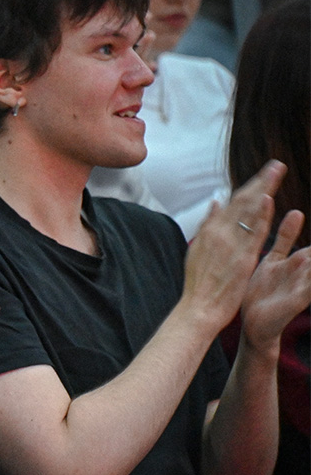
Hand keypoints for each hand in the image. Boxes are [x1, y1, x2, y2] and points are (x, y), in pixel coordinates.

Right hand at [181, 161, 287, 332]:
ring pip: (248, 211)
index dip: (250, 186)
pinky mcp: (242, 258)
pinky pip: (253, 233)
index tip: (264, 174)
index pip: (233, 203)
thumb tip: (215, 202)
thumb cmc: (198, 285)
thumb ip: (207, 225)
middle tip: (277, 165)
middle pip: (242, 201)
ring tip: (277, 172)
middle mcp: (219, 233)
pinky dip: (259, 215)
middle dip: (260, 181)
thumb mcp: (196, 250)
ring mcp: (230, 244)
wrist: (197, 309)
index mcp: (210, 231)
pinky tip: (268, 199)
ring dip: (264, 189)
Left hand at [239, 209, 310, 349]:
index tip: (305, 204)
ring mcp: (303, 283)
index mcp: (298, 259)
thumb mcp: (274, 259)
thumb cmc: (263, 292)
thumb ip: (286, 237)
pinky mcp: (298, 299)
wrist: (253, 326)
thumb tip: (297, 211)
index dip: (306, 225)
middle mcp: (305, 269)